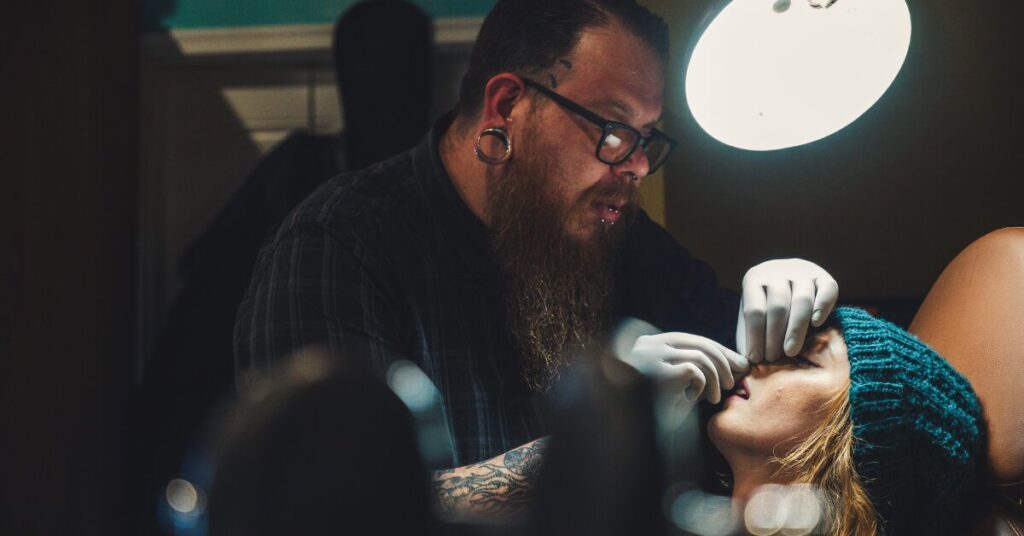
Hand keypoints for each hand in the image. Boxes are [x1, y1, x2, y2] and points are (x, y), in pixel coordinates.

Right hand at [622, 332, 748, 403]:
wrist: (637, 433)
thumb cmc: (659, 409)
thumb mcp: (683, 384)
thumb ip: (704, 369)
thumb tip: (741, 362)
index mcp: (651, 344)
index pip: (693, 340)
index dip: (720, 352)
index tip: (739, 365)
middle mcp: (648, 345)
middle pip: (700, 344)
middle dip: (724, 362)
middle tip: (734, 382)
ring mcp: (650, 356)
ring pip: (701, 356)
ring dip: (716, 378)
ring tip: (715, 398)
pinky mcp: (656, 371)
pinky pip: (693, 371)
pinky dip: (700, 385)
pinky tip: (693, 399)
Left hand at [737, 259, 838, 362]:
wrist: (787, 275)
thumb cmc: (765, 303)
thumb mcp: (751, 314)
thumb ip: (747, 334)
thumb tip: (745, 362)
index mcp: (754, 279)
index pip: (754, 310)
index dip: (754, 337)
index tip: (755, 358)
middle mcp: (778, 272)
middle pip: (778, 307)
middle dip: (774, 336)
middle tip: (773, 358)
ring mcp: (802, 272)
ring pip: (802, 301)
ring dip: (796, 329)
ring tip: (790, 351)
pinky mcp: (823, 276)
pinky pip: (827, 290)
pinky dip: (822, 307)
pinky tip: (816, 324)